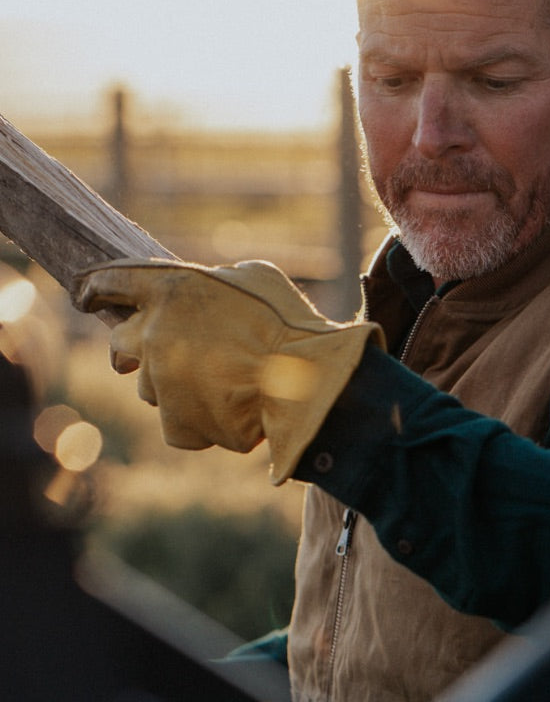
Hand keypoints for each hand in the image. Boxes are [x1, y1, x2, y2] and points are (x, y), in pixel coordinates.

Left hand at [74, 258, 382, 482]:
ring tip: (222, 384)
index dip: (97, 289)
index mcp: (171, 288)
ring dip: (175, 386)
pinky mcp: (177, 423)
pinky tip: (230, 412)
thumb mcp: (255, 278)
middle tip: (161, 354)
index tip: (88, 296)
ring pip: (151, 387)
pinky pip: (176, 424)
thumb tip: (207, 292)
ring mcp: (161, 381)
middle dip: (132, 351)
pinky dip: (198, 421)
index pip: (113, 282)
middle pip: (120, 344)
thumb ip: (217, 281)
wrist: (308, 382)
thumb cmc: (289, 324)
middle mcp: (155, 334)